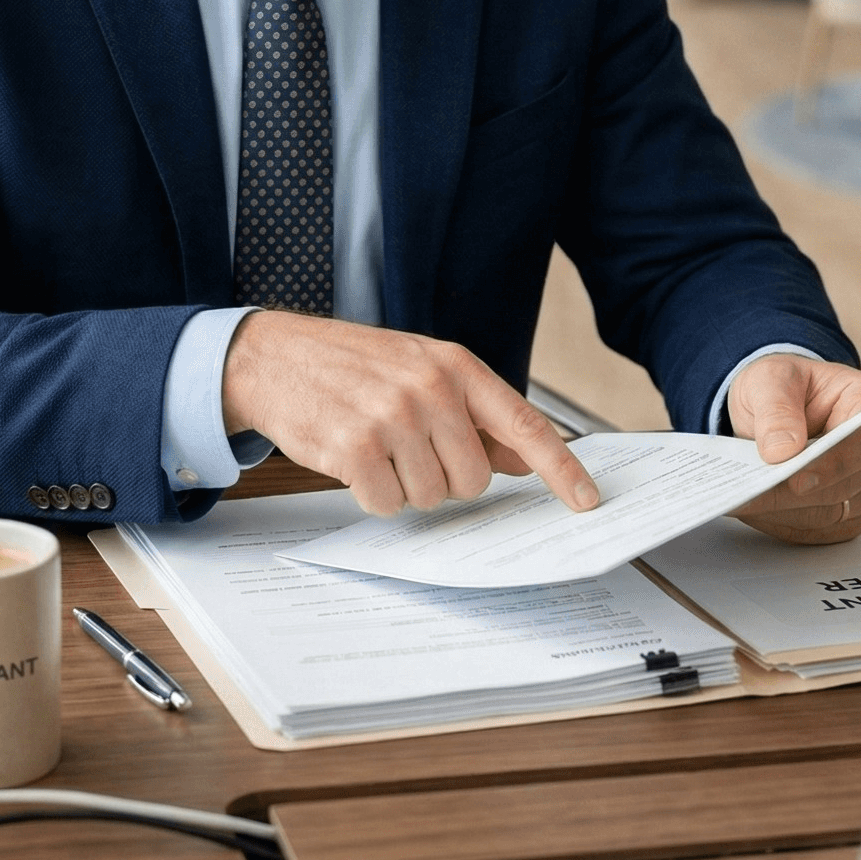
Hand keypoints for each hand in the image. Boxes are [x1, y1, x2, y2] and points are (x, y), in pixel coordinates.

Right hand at [220, 311, 599, 517]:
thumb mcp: (419, 369)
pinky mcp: (355, 448)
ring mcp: (393, 417)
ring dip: (403, 485)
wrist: (273, 356)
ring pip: (430, 497)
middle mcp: (429, 388)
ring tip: (376, 446)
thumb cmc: (350, 363)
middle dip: (443, 478)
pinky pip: (388, 504)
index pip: (523, 423)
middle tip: (408, 448)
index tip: (586, 499)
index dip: (560, 467)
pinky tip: (353, 459)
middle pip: (473, 478)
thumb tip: (524, 457)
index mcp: (454, 365)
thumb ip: (474, 413)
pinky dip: (372, 493)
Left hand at [728, 356, 860, 542]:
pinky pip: (822, 531)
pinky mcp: (854, 513)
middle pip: (848, 485)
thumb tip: (782, 451)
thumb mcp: (771, 379)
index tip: (796, 480)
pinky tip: (756, 511)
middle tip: (750, 496)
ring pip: (834, 514)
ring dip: (786, 513)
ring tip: (744, 503)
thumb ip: (776, 410)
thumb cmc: (784, 385)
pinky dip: (785, 523)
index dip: (834, 465)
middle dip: (795, 495)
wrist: (779, 406)